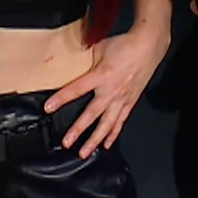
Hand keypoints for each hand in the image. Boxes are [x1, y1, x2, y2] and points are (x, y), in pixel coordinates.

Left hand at [43, 25, 168, 157]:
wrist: (148, 47)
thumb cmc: (124, 45)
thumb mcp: (100, 47)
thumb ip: (86, 58)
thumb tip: (72, 61)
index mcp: (101, 75)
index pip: (77, 89)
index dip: (61, 98)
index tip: (48, 107)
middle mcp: (111, 90)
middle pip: (91, 114)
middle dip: (78, 130)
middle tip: (67, 143)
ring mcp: (122, 98)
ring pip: (107, 124)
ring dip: (95, 140)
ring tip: (84, 153)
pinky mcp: (130, 102)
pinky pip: (120, 121)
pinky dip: (113, 134)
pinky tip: (106, 145)